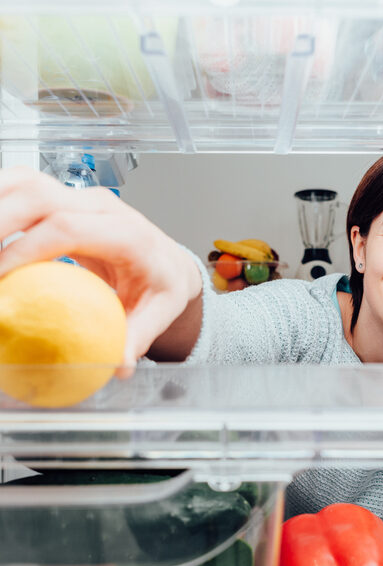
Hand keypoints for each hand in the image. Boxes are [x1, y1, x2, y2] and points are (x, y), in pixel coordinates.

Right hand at [0, 166, 202, 364]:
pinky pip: (22, 190)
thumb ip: (138, 337)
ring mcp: (80, 197)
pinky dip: (0, 204)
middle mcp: (100, 205)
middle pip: (37, 195)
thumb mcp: (159, 313)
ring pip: (25, 182)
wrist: (167, 260)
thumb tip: (118, 366)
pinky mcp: (63, 197)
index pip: (66, 229)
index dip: (24, 250)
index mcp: (125, 233)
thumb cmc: (161, 283)